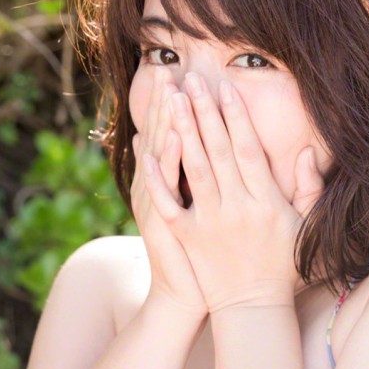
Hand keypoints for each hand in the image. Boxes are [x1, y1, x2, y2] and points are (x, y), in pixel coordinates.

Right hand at [131, 65, 208, 318]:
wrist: (190, 298)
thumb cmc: (206, 259)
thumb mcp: (203, 215)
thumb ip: (204, 181)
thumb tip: (196, 145)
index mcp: (178, 185)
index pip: (177, 137)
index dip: (179, 108)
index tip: (183, 77)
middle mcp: (164, 190)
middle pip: (166, 139)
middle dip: (169, 105)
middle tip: (168, 71)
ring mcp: (161, 205)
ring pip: (162, 158)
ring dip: (165, 125)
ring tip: (168, 94)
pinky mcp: (165, 224)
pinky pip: (164, 189)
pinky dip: (164, 165)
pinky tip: (167, 140)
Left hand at [138, 71, 325, 313]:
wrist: (253, 308)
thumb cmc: (284, 267)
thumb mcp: (308, 229)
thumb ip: (309, 190)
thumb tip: (304, 153)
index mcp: (267, 203)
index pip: (247, 150)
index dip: (235, 116)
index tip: (225, 88)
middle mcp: (236, 208)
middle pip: (217, 150)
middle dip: (203, 112)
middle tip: (192, 79)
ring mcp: (209, 222)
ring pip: (193, 167)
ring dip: (180, 130)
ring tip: (171, 98)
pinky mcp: (188, 236)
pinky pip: (168, 202)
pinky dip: (157, 176)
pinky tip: (147, 148)